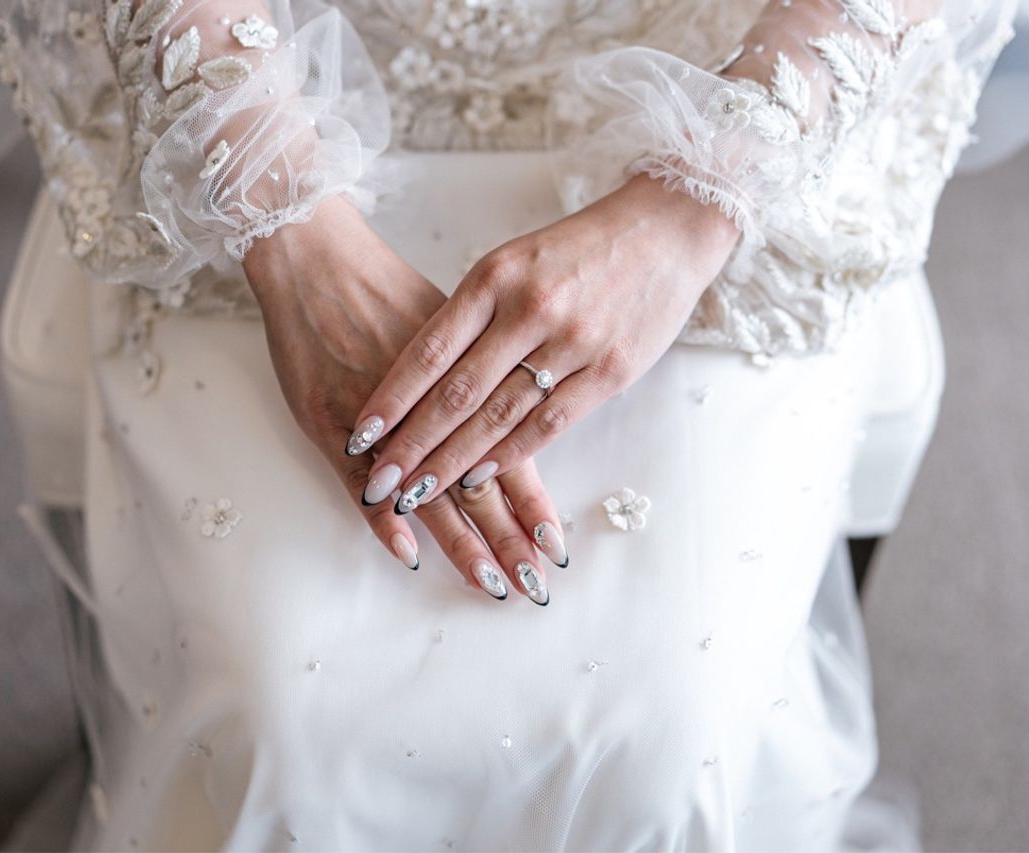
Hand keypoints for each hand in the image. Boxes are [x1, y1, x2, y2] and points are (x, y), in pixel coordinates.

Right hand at [244, 196, 565, 603]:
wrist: (316, 253)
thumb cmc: (384, 286)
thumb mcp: (448, 324)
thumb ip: (481, 370)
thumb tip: (517, 402)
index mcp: (469, 375)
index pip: (510, 450)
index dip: (531, 500)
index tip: (556, 545)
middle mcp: (432, 401)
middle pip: (479, 478)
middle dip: (509, 536)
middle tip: (536, 585)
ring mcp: (381, 417)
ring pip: (428, 487)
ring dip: (461, 540)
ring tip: (491, 585)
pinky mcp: (332, 420)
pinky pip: (358, 478)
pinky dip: (382, 517)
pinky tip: (408, 552)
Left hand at [350, 174, 740, 506]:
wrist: (668, 228)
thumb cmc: (581, 248)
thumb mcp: (517, 260)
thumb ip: (476, 311)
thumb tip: (428, 374)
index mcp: (496, 276)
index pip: (430, 349)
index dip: (392, 397)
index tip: (360, 432)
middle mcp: (530, 309)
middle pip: (458, 392)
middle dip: (413, 444)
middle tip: (378, 482)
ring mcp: (572, 341)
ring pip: (500, 415)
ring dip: (455, 461)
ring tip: (418, 493)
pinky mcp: (610, 370)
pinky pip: (550, 422)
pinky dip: (512, 453)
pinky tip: (481, 477)